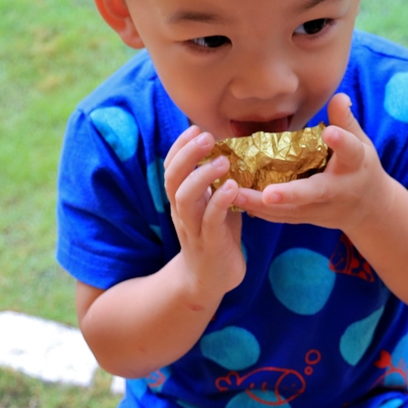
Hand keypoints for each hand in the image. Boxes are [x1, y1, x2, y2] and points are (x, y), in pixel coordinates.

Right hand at [163, 125, 245, 300]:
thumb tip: (236, 148)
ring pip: (186, 199)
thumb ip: (218, 180)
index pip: (171, 167)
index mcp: (182, 199)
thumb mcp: (214, 203)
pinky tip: (232, 187)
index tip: (195, 127)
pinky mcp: (210, 244)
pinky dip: (220, 202)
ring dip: (202, 176)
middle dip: (187, 154)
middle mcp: (182, 212)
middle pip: (173, 178)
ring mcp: (194, 229)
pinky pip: (210, 221)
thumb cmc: (216, 235)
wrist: (209, 281)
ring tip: (222, 161)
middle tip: (206, 136)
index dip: (179, 147)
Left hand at [235, 94, 394, 232]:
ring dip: (261, 205)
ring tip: (233, 194)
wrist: (368, 209)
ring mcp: (319, 208)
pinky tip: (233, 200)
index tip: (330, 132)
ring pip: (289, 211)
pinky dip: (258, 211)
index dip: (340, 141)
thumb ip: (345, 121)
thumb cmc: (361, 168)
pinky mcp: (305, 218)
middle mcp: (336, 190)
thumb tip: (338, 95)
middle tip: (268, 194)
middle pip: (312, 192)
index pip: (349, 152)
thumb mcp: (361, 143)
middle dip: (290, 194)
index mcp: (354, 166)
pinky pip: (280, 217)